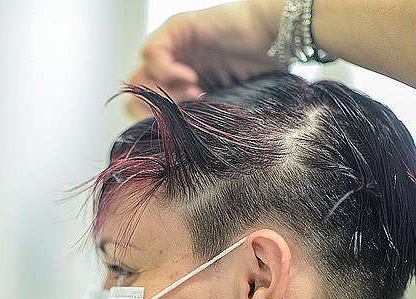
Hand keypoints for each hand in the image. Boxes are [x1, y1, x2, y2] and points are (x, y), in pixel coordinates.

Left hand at [126, 0, 283, 119]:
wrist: (278, 39)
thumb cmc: (259, 72)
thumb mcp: (223, 106)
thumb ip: (199, 122)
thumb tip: (180, 154)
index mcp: (177, 85)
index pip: (143, 107)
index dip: (154, 122)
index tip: (177, 131)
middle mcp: (170, 65)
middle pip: (136, 93)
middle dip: (157, 109)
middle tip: (185, 113)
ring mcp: (171, 46)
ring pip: (138, 76)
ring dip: (163, 92)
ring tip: (194, 95)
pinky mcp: (176, 28)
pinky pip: (151, 53)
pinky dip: (166, 70)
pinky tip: (191, 78)